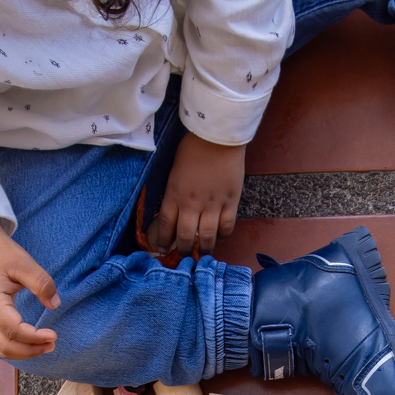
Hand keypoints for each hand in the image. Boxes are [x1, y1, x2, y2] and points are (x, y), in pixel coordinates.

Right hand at [0, 217, 59, 360]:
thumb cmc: (1, 254)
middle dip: (30, 350)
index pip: (13, 330)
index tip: (53, 334)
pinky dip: (17, 348)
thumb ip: (41, 283)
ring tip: (46, 346)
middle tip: (52, 344)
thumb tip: (55, 304)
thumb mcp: (24, 263)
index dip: (34, 337)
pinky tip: (33, 343)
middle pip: (5, 346)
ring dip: (24, 352)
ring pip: (1, 348)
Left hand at [151, 133, 244, 255]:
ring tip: (204, 253)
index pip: (166, 225)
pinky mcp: (230, 202)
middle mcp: (192, 203)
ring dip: (205, 249)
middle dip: (184, 251)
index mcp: (174, 195)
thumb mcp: (175, 173)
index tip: (163, 249)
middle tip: (185, 256)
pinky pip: (227, 226)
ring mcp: (212, 204)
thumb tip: (176, 214)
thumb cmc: (192, 150)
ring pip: (208, 237)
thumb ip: (175, 194)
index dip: (164, 240)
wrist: (217, 138)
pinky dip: (223, 235)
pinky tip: (220, 236)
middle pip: (186, 237)